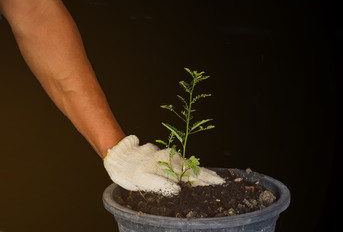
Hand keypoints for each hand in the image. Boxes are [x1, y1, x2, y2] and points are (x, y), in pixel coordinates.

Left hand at [104, 135, 224, 195]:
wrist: (119, 154)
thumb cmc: (130, 170)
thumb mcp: (142, 180)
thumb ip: (160, 184)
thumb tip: (177, 190)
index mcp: (170, 165)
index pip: (192, 175)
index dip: (206, 181)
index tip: (219, 185)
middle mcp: (172, 159)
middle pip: (194, 169)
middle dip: (208, 176)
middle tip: (222, 183)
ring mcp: (169, 157)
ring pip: (189, 165)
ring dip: (201, 172)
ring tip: (213, 178)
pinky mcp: (164, 156)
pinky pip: (181, 162)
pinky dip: (190, 167)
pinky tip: (194, 170)